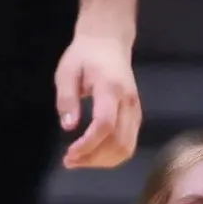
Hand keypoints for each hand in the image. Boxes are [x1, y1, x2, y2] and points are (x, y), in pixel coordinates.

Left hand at [55, 28, 140, 169]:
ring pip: (127, 147)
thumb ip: (67, 99)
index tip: (68, 154)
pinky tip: (93, 154)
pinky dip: (112, 155)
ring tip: (79, 161)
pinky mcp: (136, 115)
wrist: (109, 42)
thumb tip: (68, 127)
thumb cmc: (84, 56)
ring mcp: (136, 110)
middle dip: (93, 158)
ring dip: (103, 161)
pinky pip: (129, 143)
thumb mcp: (66, 72)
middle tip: (69, 161)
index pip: (105, 125)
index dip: (88, 145)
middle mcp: (129, 102)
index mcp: (111, 89)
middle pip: (119, 142)